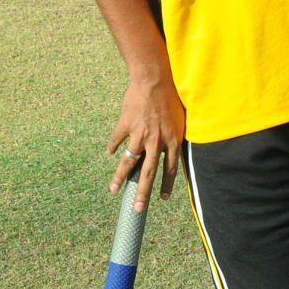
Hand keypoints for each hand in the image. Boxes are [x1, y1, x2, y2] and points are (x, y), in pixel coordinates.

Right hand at [107, 73, 185, 210]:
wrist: (154, 79)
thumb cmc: (171, 97)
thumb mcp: (179, 119)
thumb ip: (174, 136)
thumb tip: (171, 150)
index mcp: (172, 141)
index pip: (169, 170)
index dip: (165, 185)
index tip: (161, 199)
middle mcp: (156, 141)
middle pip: (148, 173)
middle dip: (143, 193)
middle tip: (137, 209)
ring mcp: (139, 134)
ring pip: (129, 161)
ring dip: (120, 177)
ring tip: (113, 190)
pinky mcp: (126, 125)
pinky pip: (117, 140)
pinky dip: (113, 146)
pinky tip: (110, 153)